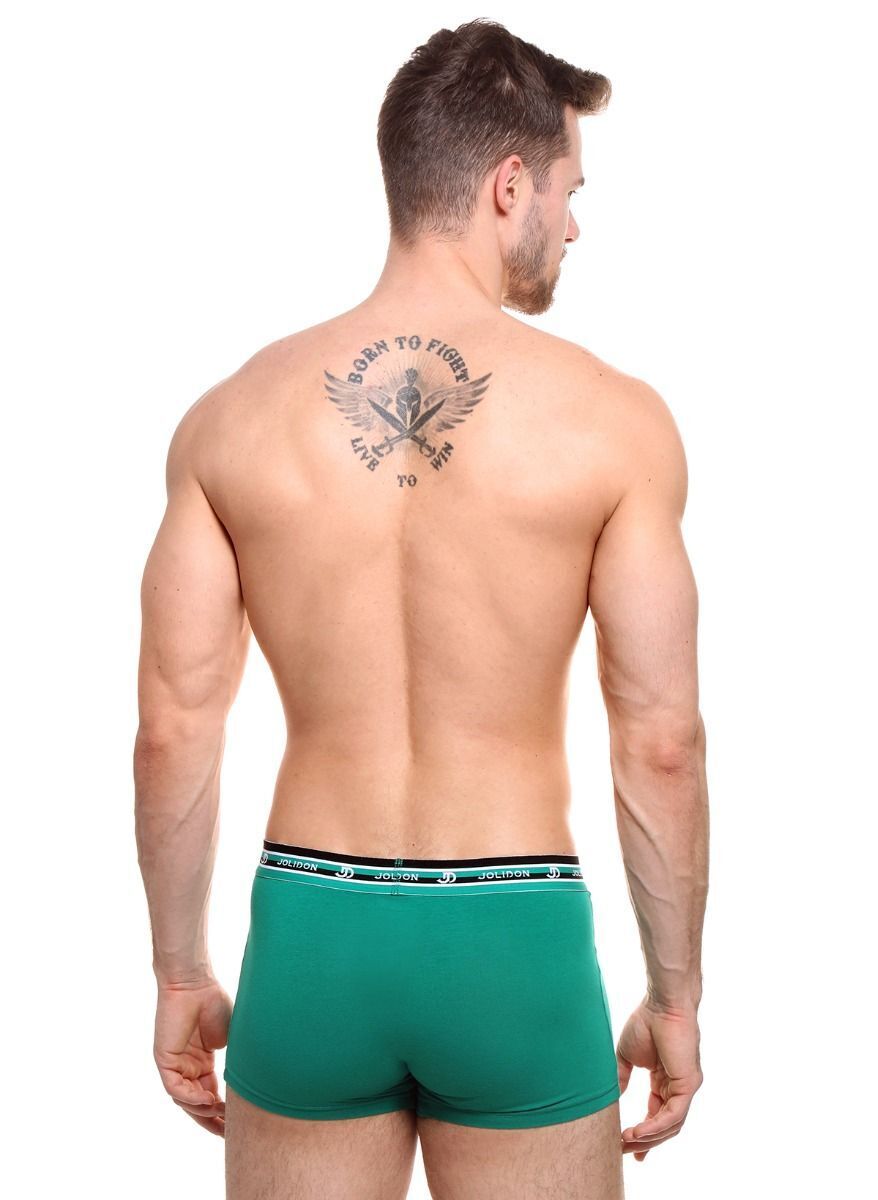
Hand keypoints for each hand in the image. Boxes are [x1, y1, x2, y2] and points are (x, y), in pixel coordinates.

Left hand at [153, 976, 232, 1136]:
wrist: (194, 982)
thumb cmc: (214, 1002)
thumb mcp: (232, 1038)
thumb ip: (237, 1061)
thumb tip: (254, 1084)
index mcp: (202, 1063)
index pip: (210, 1095)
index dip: (222, 1112)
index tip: (238, 1124)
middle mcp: (187, 1067)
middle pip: (196, 1104)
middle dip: (211, 1121)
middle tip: (228, 1134)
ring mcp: (175, 1065)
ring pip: (185, 1100)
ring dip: (203, 1110)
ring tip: (222, 1113)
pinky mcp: (164, 1060)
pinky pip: (175, 1088)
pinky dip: (191, 1097)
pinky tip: (208, 1099)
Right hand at [615, 997, 702, 1160]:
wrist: (661, 1004)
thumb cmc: (646, 1022)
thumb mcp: (626, 1057)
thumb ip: (621, 1078)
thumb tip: (612, 1099)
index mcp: (664, 1080)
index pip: (656, 1114)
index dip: (642, 1133)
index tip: (626, 1146)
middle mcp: (677, 1087)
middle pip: (664, 1125)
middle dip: (644, 1142)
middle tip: (622, 1152)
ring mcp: (685, 1088)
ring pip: (670, 1125)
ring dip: (647, 1138)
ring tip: (625, 1142)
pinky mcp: (689, 1085)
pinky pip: (674, 1115)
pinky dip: (655, 1127)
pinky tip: (638, 1132)